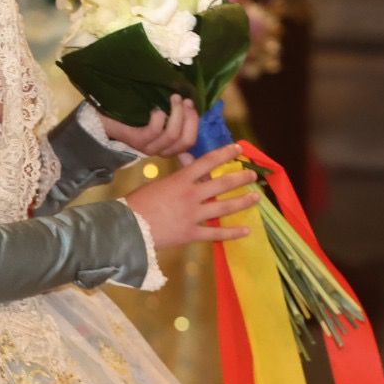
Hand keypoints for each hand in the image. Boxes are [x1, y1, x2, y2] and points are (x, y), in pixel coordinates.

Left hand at [100, 95, 198, 156]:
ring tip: (173, 97)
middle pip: (185, 141)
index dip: (195, 123)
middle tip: (183, 99)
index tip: (191, 103)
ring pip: (172, 136)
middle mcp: (160, 150)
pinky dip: (158, 119)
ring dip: (176, 114)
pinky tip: (155, 109)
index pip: (189, 141)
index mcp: (167, 145)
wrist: (104, 116)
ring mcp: (148, 147)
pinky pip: (154, 132)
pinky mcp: (136, 141)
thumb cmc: (133, 114)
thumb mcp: (156, 113)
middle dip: (189, 118)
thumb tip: (190, 105)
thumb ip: (173, 114)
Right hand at [125, 144, 259, 250]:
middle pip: (222, 184)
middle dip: (240, 178)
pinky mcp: (191, 234)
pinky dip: (232, 233)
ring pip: (224, 207)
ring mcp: (193, 215)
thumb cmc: (138, 203)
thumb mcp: (158, 183)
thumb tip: (189, 161)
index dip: (225, 154)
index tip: (238, 149)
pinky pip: (216, 233)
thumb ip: (177, 175)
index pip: (207, 162)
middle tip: (253, 175)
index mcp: (181, 180)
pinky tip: (246, 231)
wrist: (127, 228)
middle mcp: (191, 195)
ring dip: (242, 201)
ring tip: (255, 197)